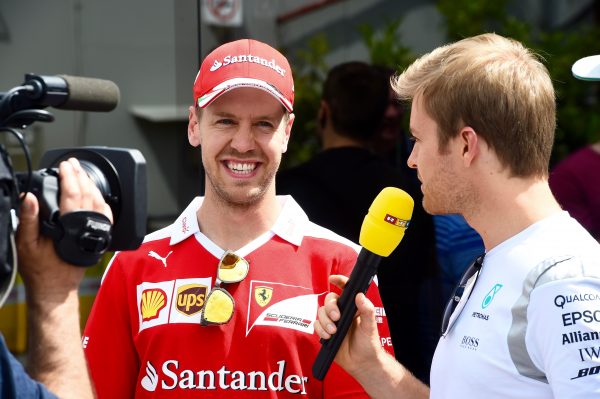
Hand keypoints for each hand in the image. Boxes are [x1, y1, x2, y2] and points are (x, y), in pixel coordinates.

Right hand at [16, 158, 112, 297]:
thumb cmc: (40, 270)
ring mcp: (93, 232)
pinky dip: (100, 200)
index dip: (69, 177)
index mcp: (68, 227)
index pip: (71, 194)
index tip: (64, 165)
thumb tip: (29, 197)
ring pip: (98, 202)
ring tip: (81, 173)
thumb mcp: (26, 244)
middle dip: (80, 176)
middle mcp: (84, 227)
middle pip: (87, 194)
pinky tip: (95, 193)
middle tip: (72, 164)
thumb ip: (29, 219)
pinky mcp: (97, 237)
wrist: (55, 289)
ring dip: (90, 186)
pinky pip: (104, 215)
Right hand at [314, 274, 385, 377]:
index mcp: (353, 307)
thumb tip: (360, 296)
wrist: (361, 363)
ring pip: (321, 312)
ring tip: (333, 332)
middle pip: (329, 300)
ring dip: (325, 321)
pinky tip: (328, 336)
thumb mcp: (370, 326)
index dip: (339, 281)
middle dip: (330, 308)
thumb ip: (367, 310)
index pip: (345, 289)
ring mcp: (333, 322)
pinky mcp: (325, 332)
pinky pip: (316, 325)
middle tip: (336, 318)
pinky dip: (320, 329)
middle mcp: (342, 312)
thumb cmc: (369, 344)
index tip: (332, 279)